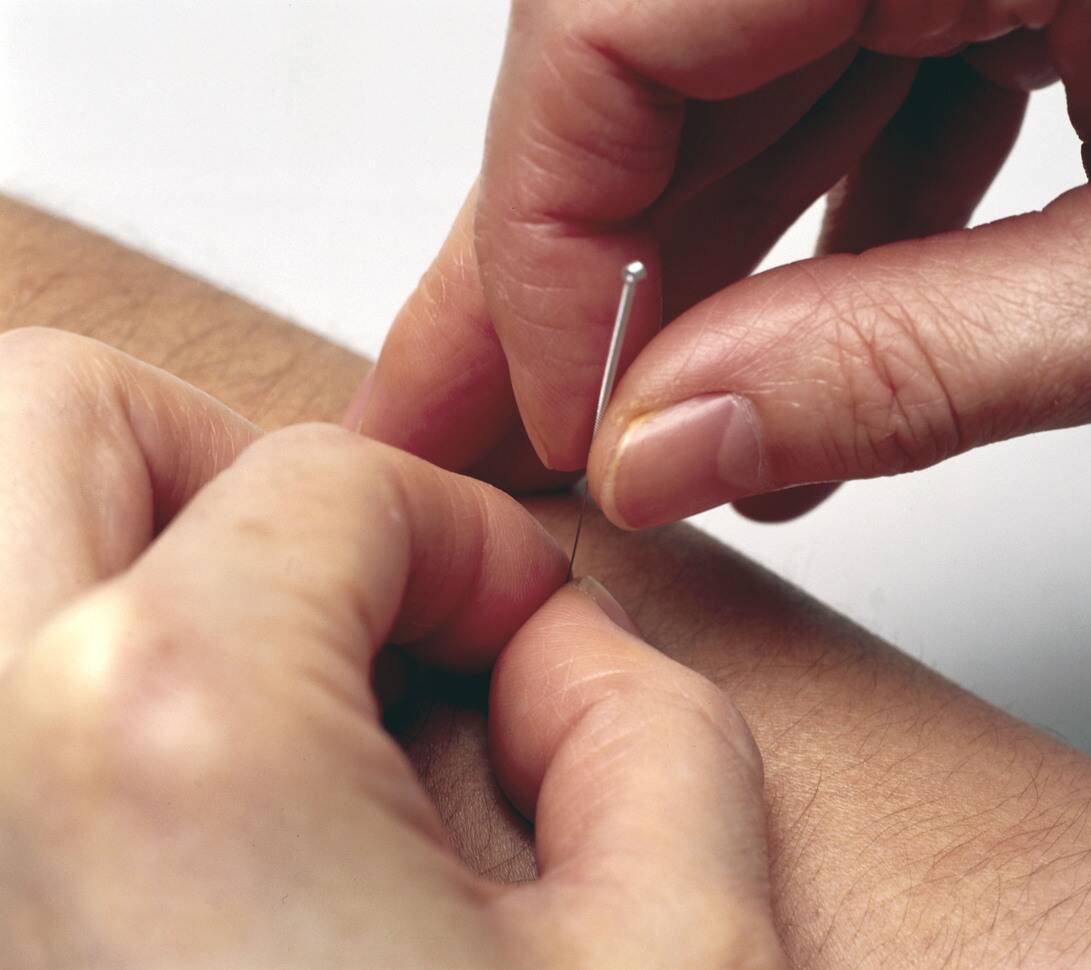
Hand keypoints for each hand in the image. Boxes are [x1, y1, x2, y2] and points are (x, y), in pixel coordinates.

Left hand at [0, 328, 785, 967]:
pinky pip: (6, 688)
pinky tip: (236, 803)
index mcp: (167, 738)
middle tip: (353, 585)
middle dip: (236, 464)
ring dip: (150, 558)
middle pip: (59, 416)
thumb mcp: (682, 957)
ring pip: (3, 541)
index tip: (527, 634)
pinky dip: (106, 683)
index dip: (470, 540)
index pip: (322, 481)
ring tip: (288, 685)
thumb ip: (650, 723)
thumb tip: (555, 647)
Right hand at [354, 1, 1090, 526]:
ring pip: (729, 68)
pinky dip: (816, 219)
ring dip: (695, 266)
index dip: (543, 238)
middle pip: (633, 47)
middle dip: (559, 263)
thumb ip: (915, 364)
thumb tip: (668, 454)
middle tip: (484, 425)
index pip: (611, 23)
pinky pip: (840, 66)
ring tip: (677, 435)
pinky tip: (818, 345)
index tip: (563, 417)